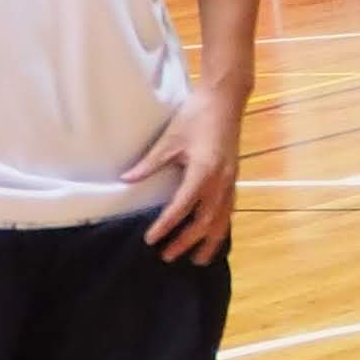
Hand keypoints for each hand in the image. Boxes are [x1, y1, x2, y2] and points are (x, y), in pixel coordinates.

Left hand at [125, 79, 245, 263]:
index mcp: (203, 171)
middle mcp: (220, 180)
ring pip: (223, 218)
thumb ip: (149, 163)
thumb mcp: (169, 139)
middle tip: (167, 255)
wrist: (225, 100)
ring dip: (210, 240)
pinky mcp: (233, 177)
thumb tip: (125, 180)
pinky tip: (213, 235)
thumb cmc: (196, 116)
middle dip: (186, 240)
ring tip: (198, 260)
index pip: (183, 206)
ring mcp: (230, 179)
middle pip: (205, 220)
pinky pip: (229, 209)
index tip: (150, 239)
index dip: (166, 224)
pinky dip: (221, 226)